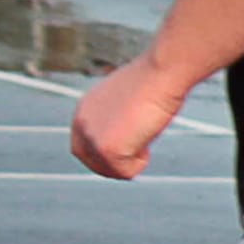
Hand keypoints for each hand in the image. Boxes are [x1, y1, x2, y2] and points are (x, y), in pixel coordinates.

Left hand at [70, 57, 183, 180]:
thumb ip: (117, 118)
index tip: (125, 154)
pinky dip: (141, 162)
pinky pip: (126, 172)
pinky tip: (148, 135)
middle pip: (93, 163)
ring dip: (132, 160)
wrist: (162, 71)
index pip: (83, 147)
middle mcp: (82, 124)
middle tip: (138, 157)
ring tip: (146, 133)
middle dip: (114, 166)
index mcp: (83, 111)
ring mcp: (92, 138)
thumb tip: (127, 133)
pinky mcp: (107, 150)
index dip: (103, 156)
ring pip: (111, 170)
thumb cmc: (153, 80)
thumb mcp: (126, 100)